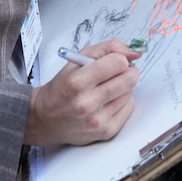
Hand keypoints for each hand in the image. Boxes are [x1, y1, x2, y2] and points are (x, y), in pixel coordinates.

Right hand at [23, 39, 142, 146]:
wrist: (46, 117)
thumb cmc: (63, 86)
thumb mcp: (78, 59)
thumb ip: (107, 48)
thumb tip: (134, 52)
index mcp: (79, 81)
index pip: (118, 63)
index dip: (120, 59)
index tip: (115, 61)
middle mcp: (88, 102)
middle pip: (129, 79)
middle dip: (128, 71)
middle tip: (119, 72)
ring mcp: (98, 120)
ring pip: (130, 93)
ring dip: (124, 87)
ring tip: (108, 88)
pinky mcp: (106, 132)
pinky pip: (129, 109)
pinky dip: (123, 102)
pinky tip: (109, 101)